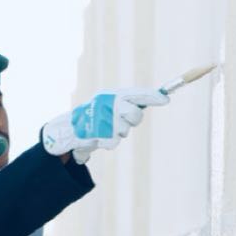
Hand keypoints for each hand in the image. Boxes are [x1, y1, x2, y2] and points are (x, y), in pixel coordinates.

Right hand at [41, 87, 169, 163]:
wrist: (70, 129)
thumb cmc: (96, 117)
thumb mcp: (112, 107)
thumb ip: (130, 105)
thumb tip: (157, 99)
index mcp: (113, 95)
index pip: (137, 94)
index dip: (152, 97)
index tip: (165, 100)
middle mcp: (108, 103)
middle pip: (135, 114)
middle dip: (133, 120)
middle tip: (124, 121)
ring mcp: (103, 117)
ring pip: (124, 130)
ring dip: (118, 132)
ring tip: (105, 129)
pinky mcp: (97, 132)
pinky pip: (114, 141)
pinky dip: (108, 142)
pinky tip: (99, 137)